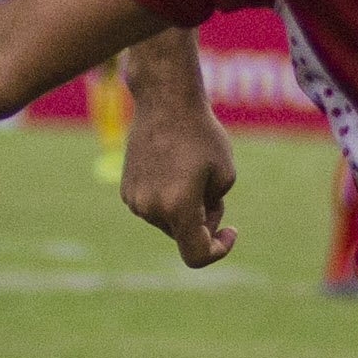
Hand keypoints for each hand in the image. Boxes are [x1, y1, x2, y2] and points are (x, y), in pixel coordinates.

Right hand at [122, 84, 242, 267]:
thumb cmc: (201, 134)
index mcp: (178, 208)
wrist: (165, 102)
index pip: (197, 255)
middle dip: (204, 221)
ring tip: (190, 171)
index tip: (231, 232)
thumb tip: (198, 222)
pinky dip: (168, 199)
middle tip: (212, 189)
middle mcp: (151, 209)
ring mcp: (135, 201)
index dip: (219, 250)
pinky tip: (173, 168)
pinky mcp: (126, 191)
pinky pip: (154, 208)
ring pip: (169, 222)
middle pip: (184, 236)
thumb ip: (215, 208)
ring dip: (185, 209)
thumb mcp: (226, 174)